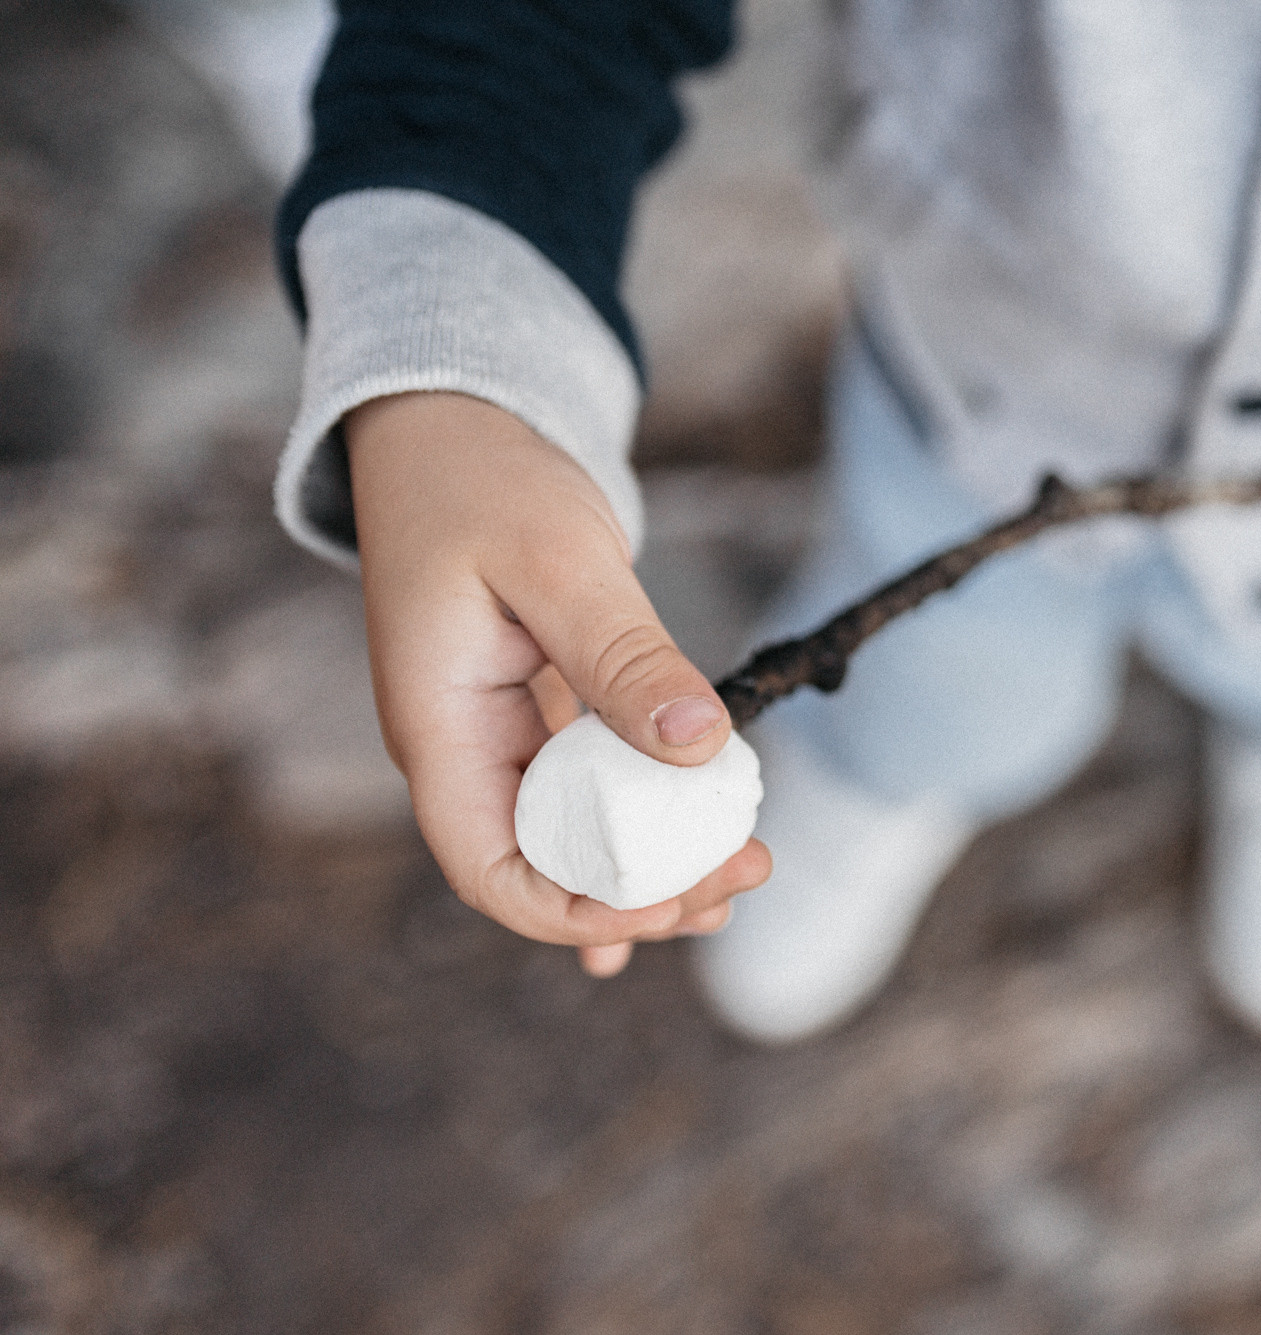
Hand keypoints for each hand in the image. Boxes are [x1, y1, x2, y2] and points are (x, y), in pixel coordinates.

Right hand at [346, 391, 770, 977]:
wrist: (455, 423)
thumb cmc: (486, 478)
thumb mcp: (559, 560)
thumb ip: (623, 657)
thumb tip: (701, 750)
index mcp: (440, 730)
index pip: (493, 869)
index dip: (578, 910)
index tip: (674, 900)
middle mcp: (465, 749)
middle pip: (545, 866)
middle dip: (642, 892)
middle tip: (747, 873)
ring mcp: (502, 732)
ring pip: (577, 833)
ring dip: (654, 864)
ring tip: (740, 869)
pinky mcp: (542, 708)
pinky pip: (591, 791)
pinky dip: (639, 827)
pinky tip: (684, 876)